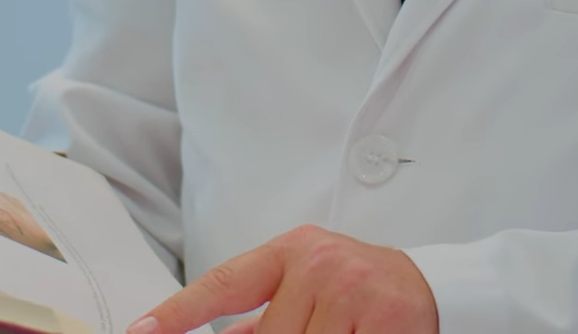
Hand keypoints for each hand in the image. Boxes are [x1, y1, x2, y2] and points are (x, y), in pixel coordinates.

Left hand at [125, 225, 437, 333]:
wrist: (437, 287)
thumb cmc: (362, 291)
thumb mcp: (308, 287)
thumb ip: (261, 314)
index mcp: (291, 251)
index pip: (224, 283)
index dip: (179, 311)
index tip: (140, 330)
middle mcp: (318, 263)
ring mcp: (351, 290)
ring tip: (334, 332)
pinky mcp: (383, 319)